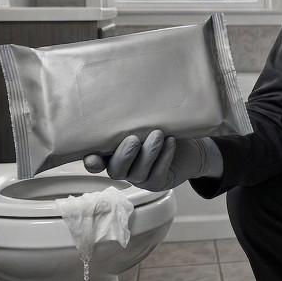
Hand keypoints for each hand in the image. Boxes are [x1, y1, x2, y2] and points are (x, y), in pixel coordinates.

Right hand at [84, 129, 207, 191]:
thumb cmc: (160, 130)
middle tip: (134, 138)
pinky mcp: (158, 183)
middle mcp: (124, 168)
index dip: (93, 163)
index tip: (92, 157)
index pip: (96, 163)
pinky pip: (158, 173)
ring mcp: (141, 178)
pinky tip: (171, 142)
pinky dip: (164, 157)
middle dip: (124, 155)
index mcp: (113, 155)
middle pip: (116, 170)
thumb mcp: (143, 123)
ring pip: (138, 172)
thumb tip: (123, 98)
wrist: (189, 146)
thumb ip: (130, 119)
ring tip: (158, 134)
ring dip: (148, 153)